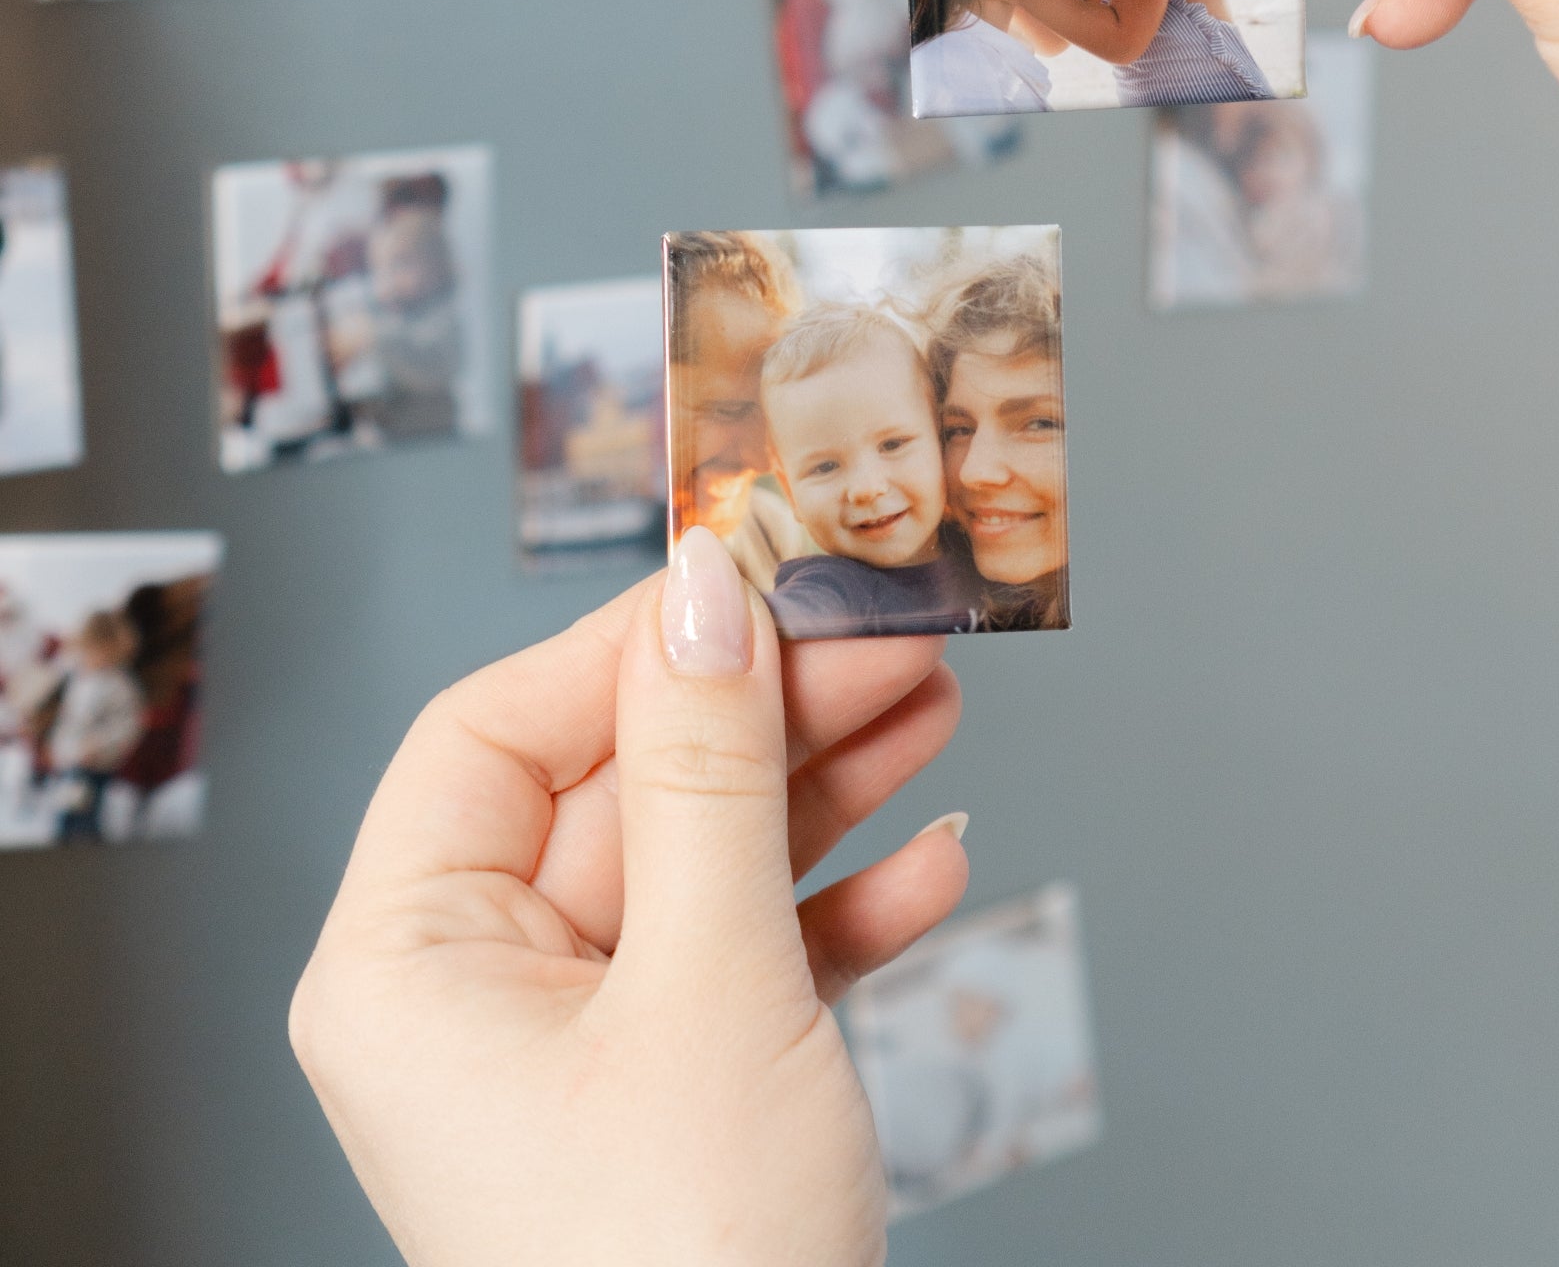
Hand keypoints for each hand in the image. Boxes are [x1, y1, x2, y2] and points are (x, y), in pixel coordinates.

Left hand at [290, 528, 969, 1266]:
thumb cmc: (687, 1266)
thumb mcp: (705, 984)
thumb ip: (711, 770)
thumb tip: (704, 585)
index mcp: (408, 961)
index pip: (500, 730)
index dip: (629, 644)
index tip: (751, 577)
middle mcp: (480, 990)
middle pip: (628, 786)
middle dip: (768, 713)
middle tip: (887, 635)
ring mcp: (582, 1039)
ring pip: (705, 861)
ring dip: (824, 788)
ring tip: (933, 706)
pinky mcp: (675, 1085)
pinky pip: (752, 955)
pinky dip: (841, 907)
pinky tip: (934, 860)